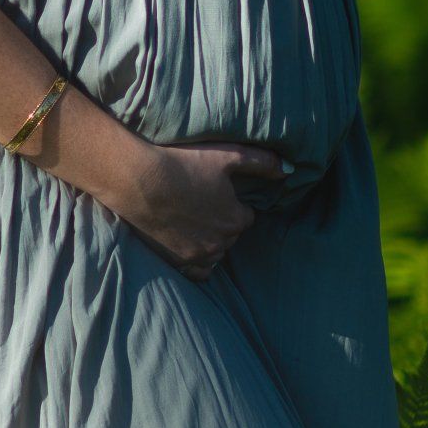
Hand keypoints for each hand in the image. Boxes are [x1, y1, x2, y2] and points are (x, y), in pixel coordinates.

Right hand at [118, 136, 292, 280]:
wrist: (139, 181)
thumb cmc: (183, 165)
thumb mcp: (228, 155)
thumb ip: (262, 163)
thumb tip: (288, 170)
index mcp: (235, 219)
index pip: (245, 216)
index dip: (233, 203)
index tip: (217, 192)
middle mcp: (220, 242)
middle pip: (230, 235)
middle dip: (222, 222)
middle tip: (202, 203)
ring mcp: (197, 255)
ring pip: (216, 253)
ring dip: (210, 240)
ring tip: (194, 221)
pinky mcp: (176, 262)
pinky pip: (198, 272)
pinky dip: (198, 262)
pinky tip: (190, 246)